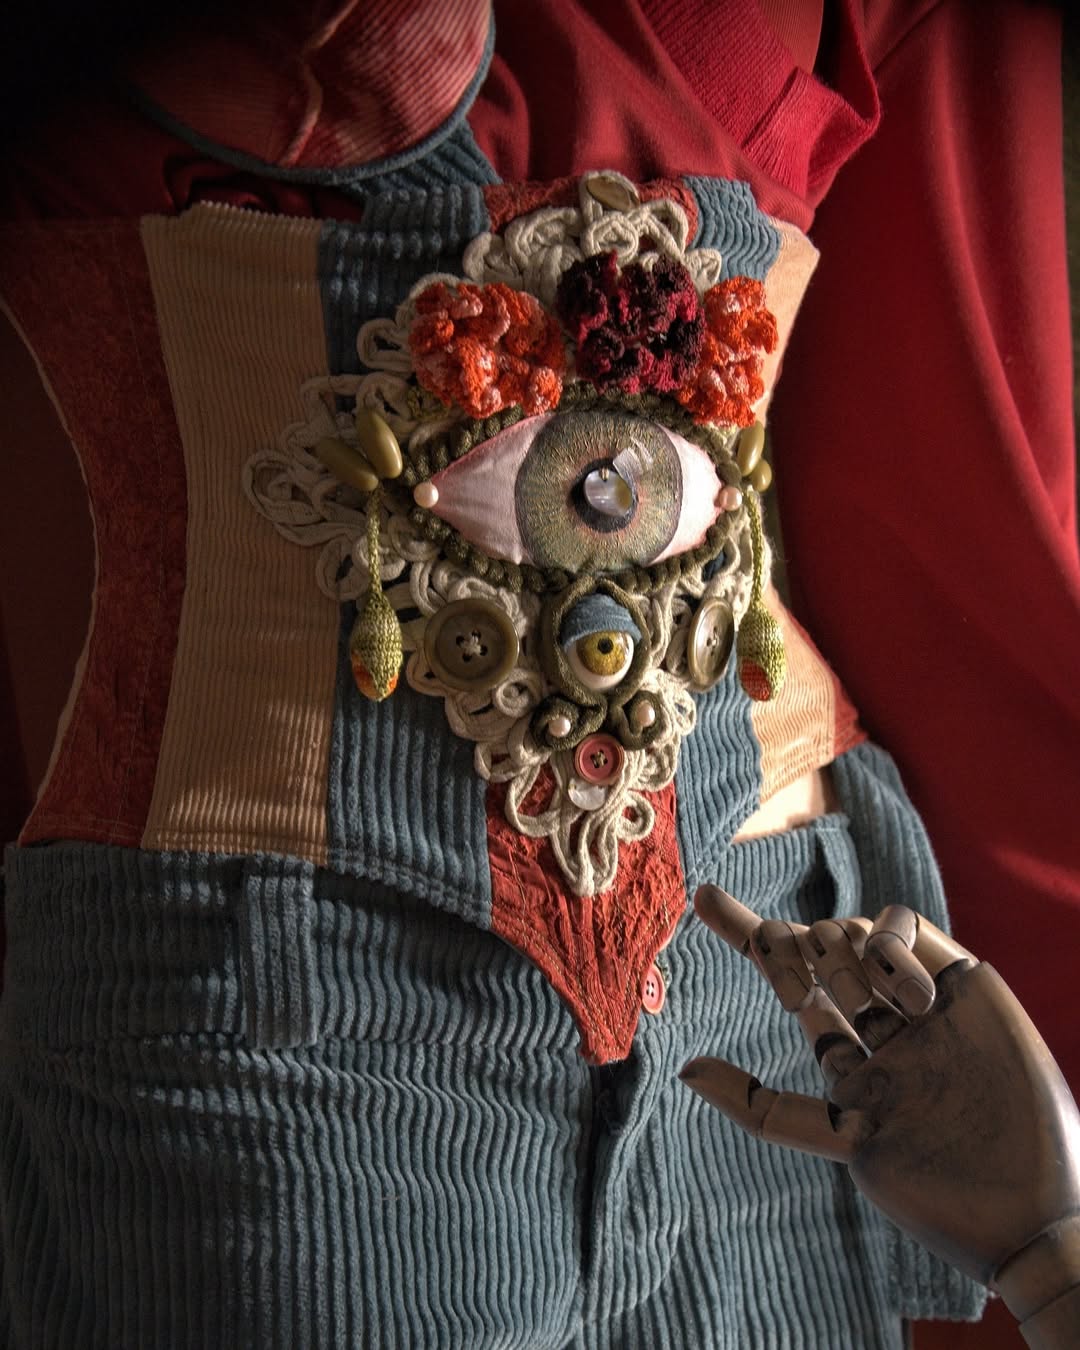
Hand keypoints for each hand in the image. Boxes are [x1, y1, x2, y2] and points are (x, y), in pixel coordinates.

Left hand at [681, 887, 1079, 1346]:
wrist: (1025, 1207)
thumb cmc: (934, 1187)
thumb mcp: (840, 1139)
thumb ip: (762, 1107)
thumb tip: (683, 1069)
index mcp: (851, 1062)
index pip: (794, 988)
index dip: (749, 937)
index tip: (704, 897)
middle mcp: (883, 1025)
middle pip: (815, 952)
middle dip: (781, 947)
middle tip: (786, 978)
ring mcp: (922, 1000)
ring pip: (852, 932)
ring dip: (834, 950)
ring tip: (854, 1002)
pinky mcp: (963, 979)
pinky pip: (905, 924)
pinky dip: (887, 945)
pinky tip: (902, 997)